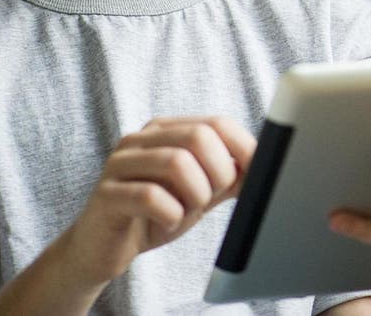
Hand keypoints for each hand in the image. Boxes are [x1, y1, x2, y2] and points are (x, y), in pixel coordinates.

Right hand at [56, 116, 255, 291]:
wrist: (104, 248)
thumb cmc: (156, 214)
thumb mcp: (199, 192)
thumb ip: (228, 176)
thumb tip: (265, 165)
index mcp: (167, 130)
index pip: (217, 122)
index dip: (243, 149)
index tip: (254, 176)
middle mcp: (141, 138)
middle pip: (199, 136)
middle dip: (219, 172)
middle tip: (211, 197)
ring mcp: (120, 164)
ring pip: (176, 162)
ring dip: (196, 194)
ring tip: (189, 210)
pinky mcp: (106, 195)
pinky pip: (148, 196)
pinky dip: (171, 213)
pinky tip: (169, 222)